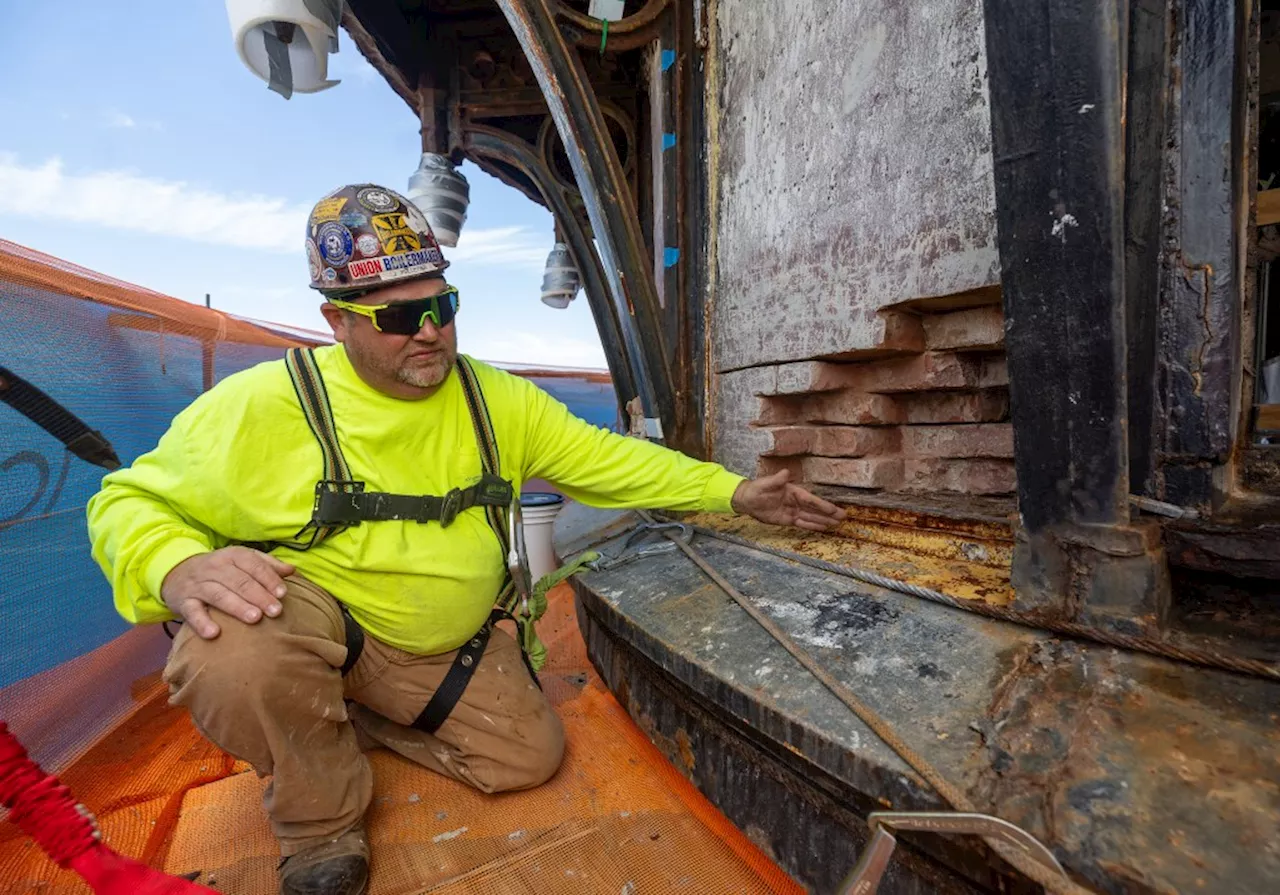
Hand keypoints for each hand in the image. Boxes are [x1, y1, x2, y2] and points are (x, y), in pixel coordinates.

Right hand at [160, 547, 294, 639]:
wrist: (176, 572)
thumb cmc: (219, 569)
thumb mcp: (241, 561)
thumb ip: (267, 565)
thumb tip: (292, 570)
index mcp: (232, 556)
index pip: (253, 565)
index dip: (268, 578)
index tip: (283, 594)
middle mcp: (215, 568)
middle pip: (239, 581)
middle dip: (259, 595)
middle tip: (276, 611)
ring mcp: (198, 585)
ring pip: (219, 594)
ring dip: (237, 606)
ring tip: (255, 618)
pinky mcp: (184, 601)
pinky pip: (192, 612)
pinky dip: (202, 622)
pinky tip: (214, 633)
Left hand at [730, 469, 845, 531]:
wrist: (747, 499)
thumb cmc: (757, 488)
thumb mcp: (766, 483)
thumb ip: (777, 480)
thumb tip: (785, 472)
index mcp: (794, 492)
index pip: (811, 500)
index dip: (823, 505)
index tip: (834, 509)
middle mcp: (796, 502)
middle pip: (815, 510)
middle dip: (829, 514)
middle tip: (843, 517)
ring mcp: (793, 512)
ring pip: (811, 517)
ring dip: (824, 521)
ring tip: (837, 524)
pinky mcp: (787, 520)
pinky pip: (802, 524)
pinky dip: (812, 526)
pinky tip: (822, 528)